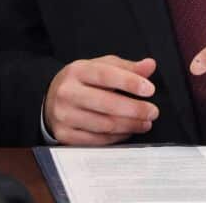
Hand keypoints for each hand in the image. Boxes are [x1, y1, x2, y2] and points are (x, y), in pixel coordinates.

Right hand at [44, 56, 159, 145]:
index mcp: (77, 71)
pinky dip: (117, 137)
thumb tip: (149, 65)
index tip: (149, 89)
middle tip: (153, 112)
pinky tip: (128, 131)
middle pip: (107, 103)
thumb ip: (126, 67)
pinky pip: (98, 140)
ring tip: (145, 123)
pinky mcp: (64, 134)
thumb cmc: (82, 82)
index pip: (105, 75)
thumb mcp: (101, 67)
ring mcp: (64, 115)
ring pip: (105, 125)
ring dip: (130, 125)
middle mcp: (67, 92)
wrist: (52, 98)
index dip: (129, 82)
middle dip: (135, 109)